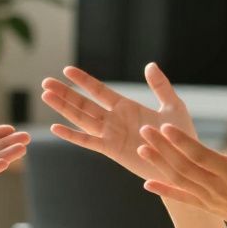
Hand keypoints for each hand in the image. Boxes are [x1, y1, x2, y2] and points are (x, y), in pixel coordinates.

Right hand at [40, 63, 194, 180]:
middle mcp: (114, 119)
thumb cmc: (179, 136)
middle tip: (45, 82)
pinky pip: (88, 141)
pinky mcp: (111, 150)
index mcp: (126, 106)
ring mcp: (110, 135)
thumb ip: (161, 86)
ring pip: (81, 118)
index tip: (67, 70)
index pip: (99, 90)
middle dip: (65, 92)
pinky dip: (71, 135)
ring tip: (46, 96)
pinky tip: (55, 128)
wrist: (182, 162)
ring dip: (63, 108)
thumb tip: (150, 65)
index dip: (83, 80)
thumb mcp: (173, 106)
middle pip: (83, 103)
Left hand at [137, 118, 226, 227]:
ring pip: (179, 180)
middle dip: (162, 148)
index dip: (182, 141)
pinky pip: (182, 199)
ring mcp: (209, 199)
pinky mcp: (206, 206)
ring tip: (141, 148)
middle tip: (144, 129)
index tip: (165, 126)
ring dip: (159, 165)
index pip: (201, 155)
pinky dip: (164, 191)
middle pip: (184, 166)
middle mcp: (217, 187)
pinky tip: (147, 184)